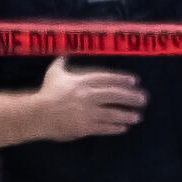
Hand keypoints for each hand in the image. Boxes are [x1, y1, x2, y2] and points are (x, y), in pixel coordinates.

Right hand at [29, 60, 145, 145]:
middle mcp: (88, 95)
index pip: (108, 79)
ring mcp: (88, 112)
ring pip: (113, 113)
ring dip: (127, 115)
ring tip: (137, 117)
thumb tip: (64, 53)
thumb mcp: (54, 74)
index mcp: (82, 81)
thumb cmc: (46, 93)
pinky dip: (115, 128)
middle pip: (115, 95)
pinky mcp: (85, 126)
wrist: (37, 114)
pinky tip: (124, 128)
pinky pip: (104, 127)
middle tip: (143, 100)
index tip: (135, 81)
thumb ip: (62, 63)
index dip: (123, 80)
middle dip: (131, 97)